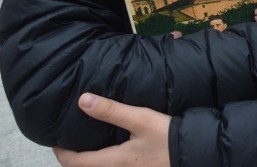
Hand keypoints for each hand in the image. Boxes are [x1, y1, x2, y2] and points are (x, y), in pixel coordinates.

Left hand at [53, 93, 169, 166]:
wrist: (194, 151)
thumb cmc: (166, 136)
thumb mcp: (140, 119)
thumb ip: (111, 110)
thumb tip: (82, 100)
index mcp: (112, 162)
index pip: (74, 163)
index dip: (61, 152)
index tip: (56, 138)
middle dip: (73, 158)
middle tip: (70, 140)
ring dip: (88, 161)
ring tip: (88, 144)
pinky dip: (103, 162)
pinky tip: (111, 149)